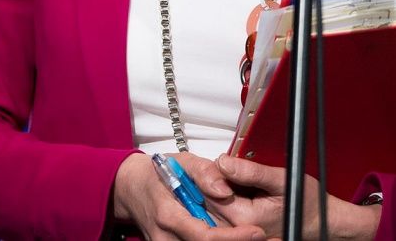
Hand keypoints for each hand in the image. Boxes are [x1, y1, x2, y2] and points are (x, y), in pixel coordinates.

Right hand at [111, 152, 265, 239]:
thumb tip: (225, 189)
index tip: (256, 232)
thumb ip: (204, 172)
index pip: (205, 237)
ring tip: (250, 237)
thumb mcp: (181, 162)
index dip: (234, 238)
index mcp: (168, 216)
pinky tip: (232, 236)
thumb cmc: (156, 175)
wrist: (131, 188)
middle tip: (265, 239)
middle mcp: (166, 238)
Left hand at [206, 155, 381, 240]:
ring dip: (212, 185)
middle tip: (218, 162)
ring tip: (224, 171)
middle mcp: (237, 227)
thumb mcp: (283, 180)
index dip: (207, 172)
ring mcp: (236, 229)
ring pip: (209, 203)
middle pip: (205, 198)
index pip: (209, 192)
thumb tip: (225, 162)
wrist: (321, 221)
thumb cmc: (307, 204)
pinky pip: (218, 208)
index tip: (214, 159)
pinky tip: (229, 184)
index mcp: (244, 217)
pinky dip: (219, 194)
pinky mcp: (238, 227)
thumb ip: (252, 172)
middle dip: (207, 177)